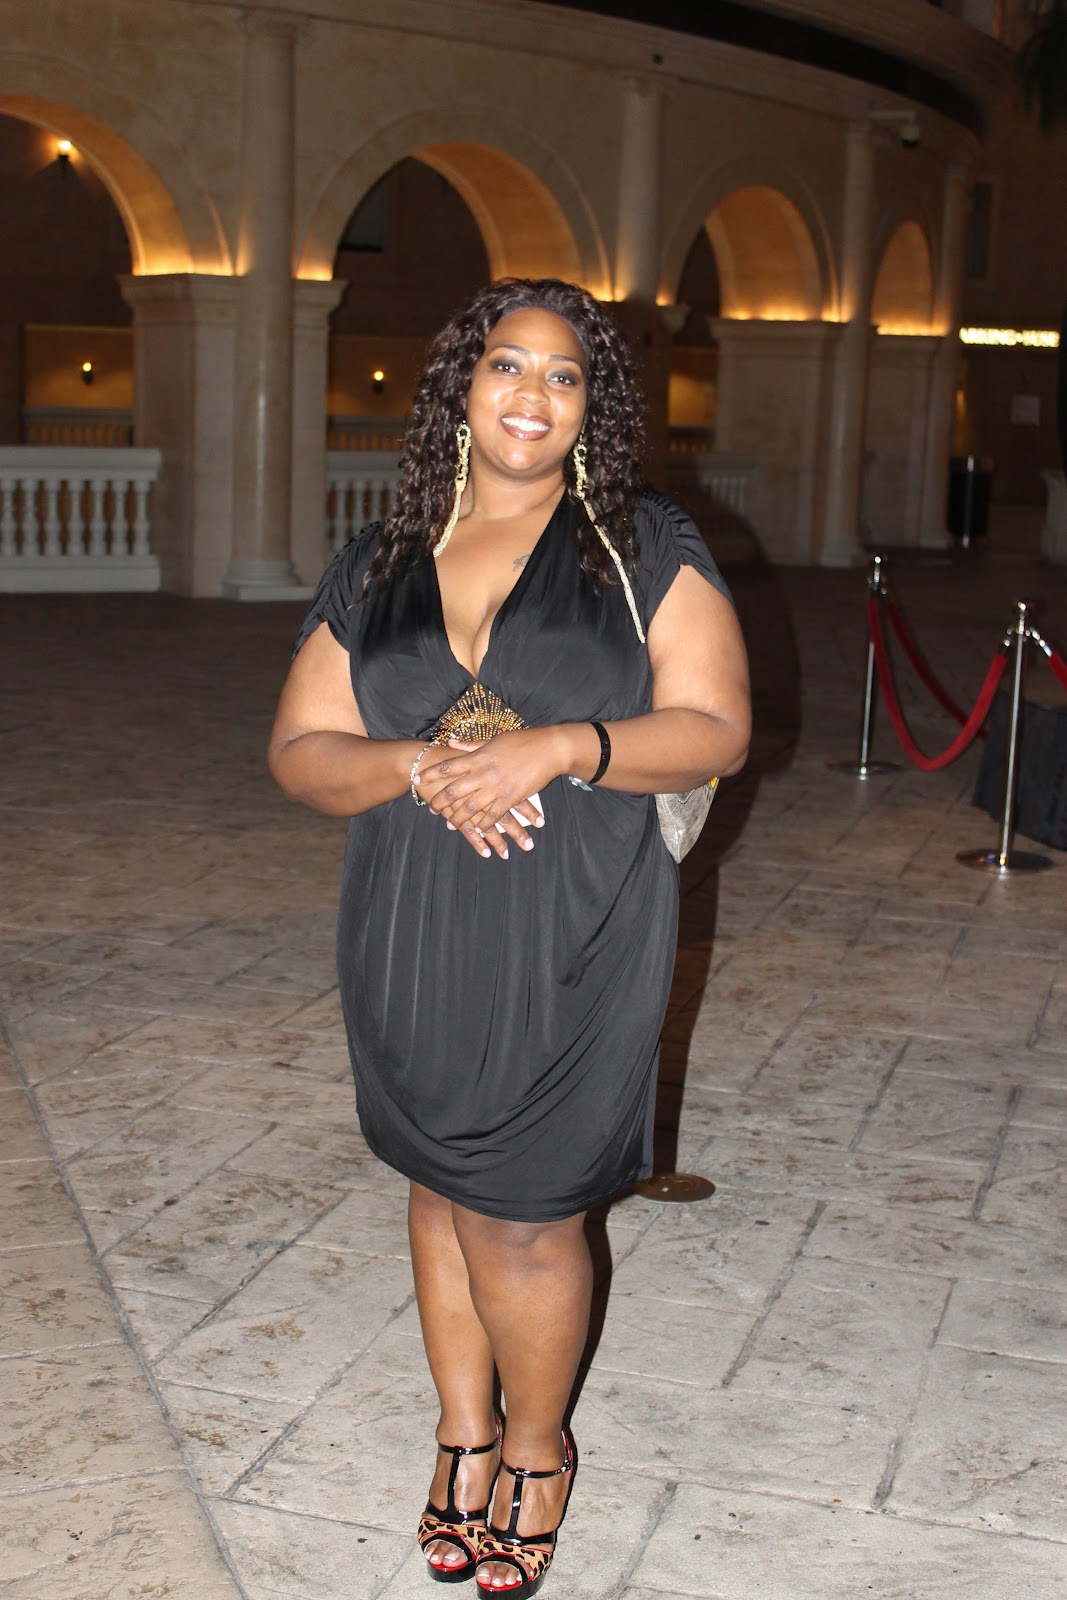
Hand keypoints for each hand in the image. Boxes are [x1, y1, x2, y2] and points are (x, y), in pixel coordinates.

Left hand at [414, 730, 560, 858]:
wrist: (549, 749)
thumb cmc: (522, 741)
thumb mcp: (494, 740)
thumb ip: (470, 745)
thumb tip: (450, 741)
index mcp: (478, 757)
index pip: (447, 766)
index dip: (430, 774)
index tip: (417, 779)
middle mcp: (483, 773)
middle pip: (454, 790)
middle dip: (440, 801)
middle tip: (431, 808)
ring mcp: (496, 787)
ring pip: (470, 807)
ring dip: (458, 817)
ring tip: (449, 823)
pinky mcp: (510, 798)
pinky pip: (492, 816)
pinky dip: (483, 824)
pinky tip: (476, 830)